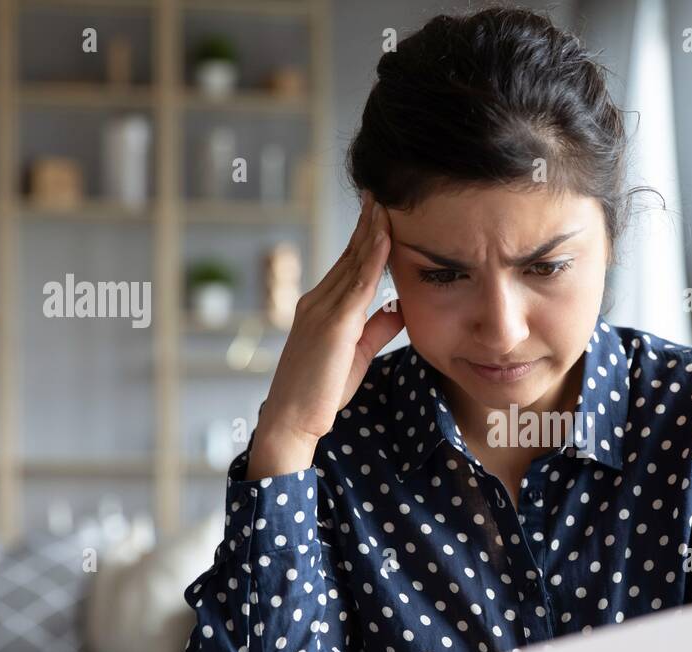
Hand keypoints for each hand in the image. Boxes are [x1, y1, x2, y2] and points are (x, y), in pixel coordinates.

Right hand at [258, 189, 403, 453]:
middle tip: (382, 192)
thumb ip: (376, 329)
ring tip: (385, 202)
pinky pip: (357, 283)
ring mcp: (322, 309)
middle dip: (367, 223)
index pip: (348, 264)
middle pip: (349, 254)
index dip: (365, 237)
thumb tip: (399, 309)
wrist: (293, 419)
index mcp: (320, 307)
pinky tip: (385, 236)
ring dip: (371, 230)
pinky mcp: (332, 324)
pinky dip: (372, 256)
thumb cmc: (321, 392)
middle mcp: (317, 301)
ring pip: (353, 262)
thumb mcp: (356, 354)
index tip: (380, 212)